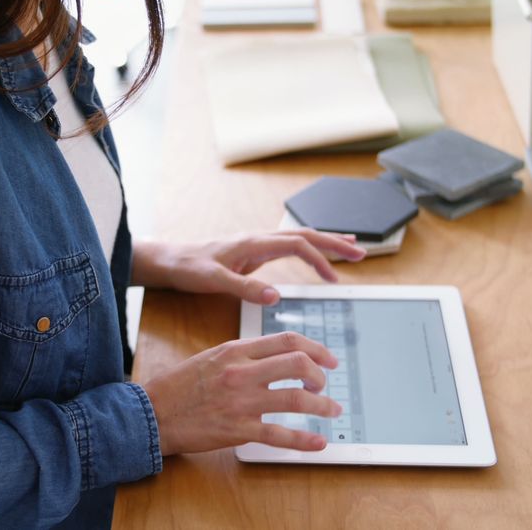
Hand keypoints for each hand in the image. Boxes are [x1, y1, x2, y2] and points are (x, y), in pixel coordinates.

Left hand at [132, 230, 366, 304]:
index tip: (334, 278)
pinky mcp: (253, 253)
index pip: (297, 245)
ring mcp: (257, 244)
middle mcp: (258, 239)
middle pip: (306, 235)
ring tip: (353, 248)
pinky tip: (318, 256)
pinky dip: (310, 249)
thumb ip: (244, 288)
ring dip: (326, 242)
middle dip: (335, 243)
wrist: (169, 260)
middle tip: (362, 254)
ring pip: (300, 237)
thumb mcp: (214, 281)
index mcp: (253, 243)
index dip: (319, 258)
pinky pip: (290, 246)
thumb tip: (277, 296)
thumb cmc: (188, 269)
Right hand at [142, 332, 341, 455]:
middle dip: (320, 375)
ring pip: (296, 399)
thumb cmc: (179, 386)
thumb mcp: (212, 357)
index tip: (328, 359)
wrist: (152, 413)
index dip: (316, 349)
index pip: (287, 340)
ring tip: (331, 411)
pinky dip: (304, 440)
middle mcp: (242, 372)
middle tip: (325, 385)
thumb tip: (275, 358)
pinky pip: (278, 434)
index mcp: (236, 350)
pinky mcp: (237, 429)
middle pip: (298, 364)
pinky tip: (318, 442)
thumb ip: (243, 355)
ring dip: (321, 406)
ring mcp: (241, 401)